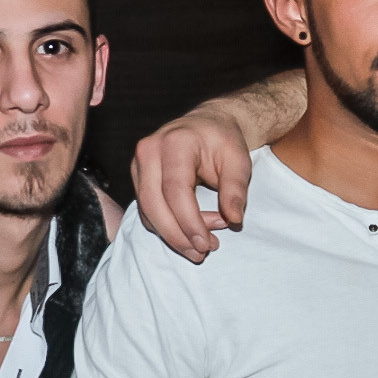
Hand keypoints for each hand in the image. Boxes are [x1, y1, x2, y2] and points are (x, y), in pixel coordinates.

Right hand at [130, 107, 254, 262]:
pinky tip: (189, 232)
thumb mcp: (239, 161)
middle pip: (153, 203)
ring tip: (200, 246)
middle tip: (201, 253)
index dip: (189, 221)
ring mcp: (139, 163)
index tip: (206, 243)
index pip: (175, 190)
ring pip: (147, 210)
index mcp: (175, 141)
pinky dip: (165, 227)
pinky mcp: (138, 177)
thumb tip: (234, 220)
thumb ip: (236, 189)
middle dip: (176, 235)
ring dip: (172, 235)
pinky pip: (146, 210)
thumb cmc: (224, 141)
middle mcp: (149, 150)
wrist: (209, 124)